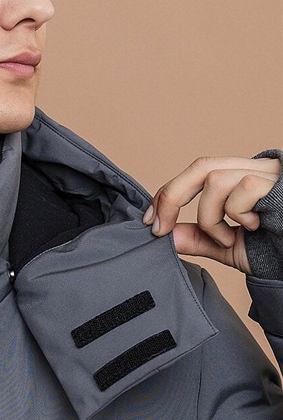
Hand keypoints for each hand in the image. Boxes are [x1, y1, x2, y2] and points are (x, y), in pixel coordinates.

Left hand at [142, 155, 281, 273]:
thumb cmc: (276, 253)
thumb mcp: (228, 246)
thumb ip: (198, 238)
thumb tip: (164, 235)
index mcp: (242, 179)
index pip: (199, 172)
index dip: (169, 192)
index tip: (150, 221)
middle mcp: (256, 169)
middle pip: (201, 165)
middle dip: (172, 196)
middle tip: (158, 227)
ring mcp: (269, 173)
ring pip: (216, 179)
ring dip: (211, 217)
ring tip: (229, 238)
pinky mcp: (279, 181)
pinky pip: (240, 189)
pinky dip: (236, 215)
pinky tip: (254, 228)